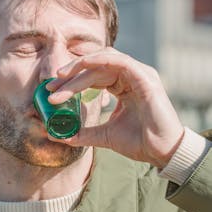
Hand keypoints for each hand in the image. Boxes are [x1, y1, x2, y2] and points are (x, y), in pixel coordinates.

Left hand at [46, 49, 184, 168]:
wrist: (161, 152)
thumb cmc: (140, 142)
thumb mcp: (105, 135)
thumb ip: (83, 133)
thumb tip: (59, 135)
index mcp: (124, 86)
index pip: (93, 77)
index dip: (71, 83)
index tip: (51, 94)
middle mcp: (131, 76)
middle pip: (95, 67)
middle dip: (70, 76)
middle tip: (49, 88)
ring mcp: (139, 74)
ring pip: (103, 61)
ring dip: (80, 68)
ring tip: (60, 79)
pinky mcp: (145, 76)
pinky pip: (119, 60)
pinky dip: (99, 60)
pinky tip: (82, 65)